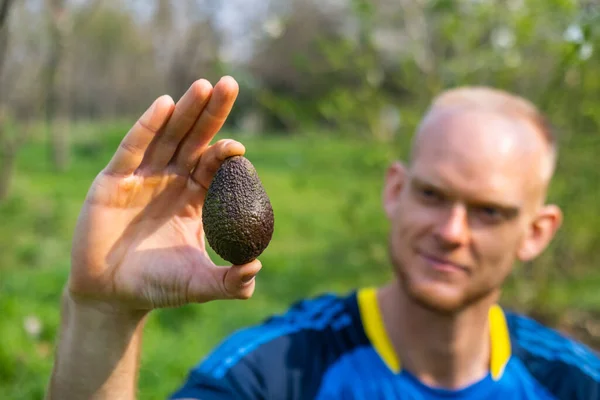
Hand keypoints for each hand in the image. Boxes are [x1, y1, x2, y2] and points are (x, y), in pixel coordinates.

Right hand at [68, 76, 260, 311]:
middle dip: (212, 113)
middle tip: (230, 84)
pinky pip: (134, 148)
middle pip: (195, 139)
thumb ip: (228, 282)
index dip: (225, 154)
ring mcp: (143, 177)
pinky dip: (148, 126)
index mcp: (194, 198)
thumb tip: (257, 269)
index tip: (239, 148)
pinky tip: (165, 105)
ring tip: (204, 85)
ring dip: (185, 110)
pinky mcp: (114, 180)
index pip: (213, 166)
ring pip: (167, 136)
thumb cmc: (157, 286)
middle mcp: (171, 181)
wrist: (111, 295)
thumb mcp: (197, 283)